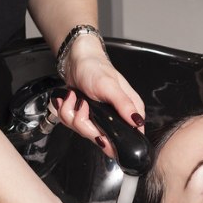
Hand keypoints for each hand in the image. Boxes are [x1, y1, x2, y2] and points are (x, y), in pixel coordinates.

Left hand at [56, 35, 144, 159]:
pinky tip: (70, 99)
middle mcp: (115, 118)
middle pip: (100, 139)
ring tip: (75, 98)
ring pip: (81, 131)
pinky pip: (71, 124)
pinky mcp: (84, 117)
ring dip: (72, 113)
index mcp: (128, 112)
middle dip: (84, 123)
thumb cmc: (96, 68)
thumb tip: (137, 121)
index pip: (128, 139)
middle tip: (83, 104)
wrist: (77, 60)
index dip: (113, 141)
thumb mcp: (110, 86)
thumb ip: (124, 105)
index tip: (100, 133)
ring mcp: (98, 119)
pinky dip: (65, 110)